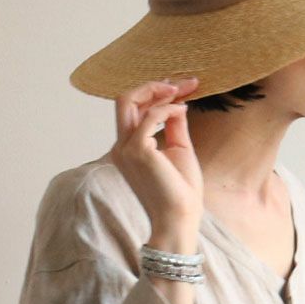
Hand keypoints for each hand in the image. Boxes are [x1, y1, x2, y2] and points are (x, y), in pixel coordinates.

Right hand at [108, 77, 203, 234]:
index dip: (156, 94)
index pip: (133, 109)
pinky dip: (167, 108)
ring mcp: (126, 148)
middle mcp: (121, 146)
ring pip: (129, 100)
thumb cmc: (181, 191)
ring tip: (183, 92)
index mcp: (128, 148)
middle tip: (182, 84)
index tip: (182, 88)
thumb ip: (174, 126)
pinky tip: (183, 111)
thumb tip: (178, 104)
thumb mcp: (179, 150)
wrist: (179, 219)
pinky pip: (149, 116)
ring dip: (158, 91)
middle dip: (153, 86)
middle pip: (124, 99)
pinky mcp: (137, 151)